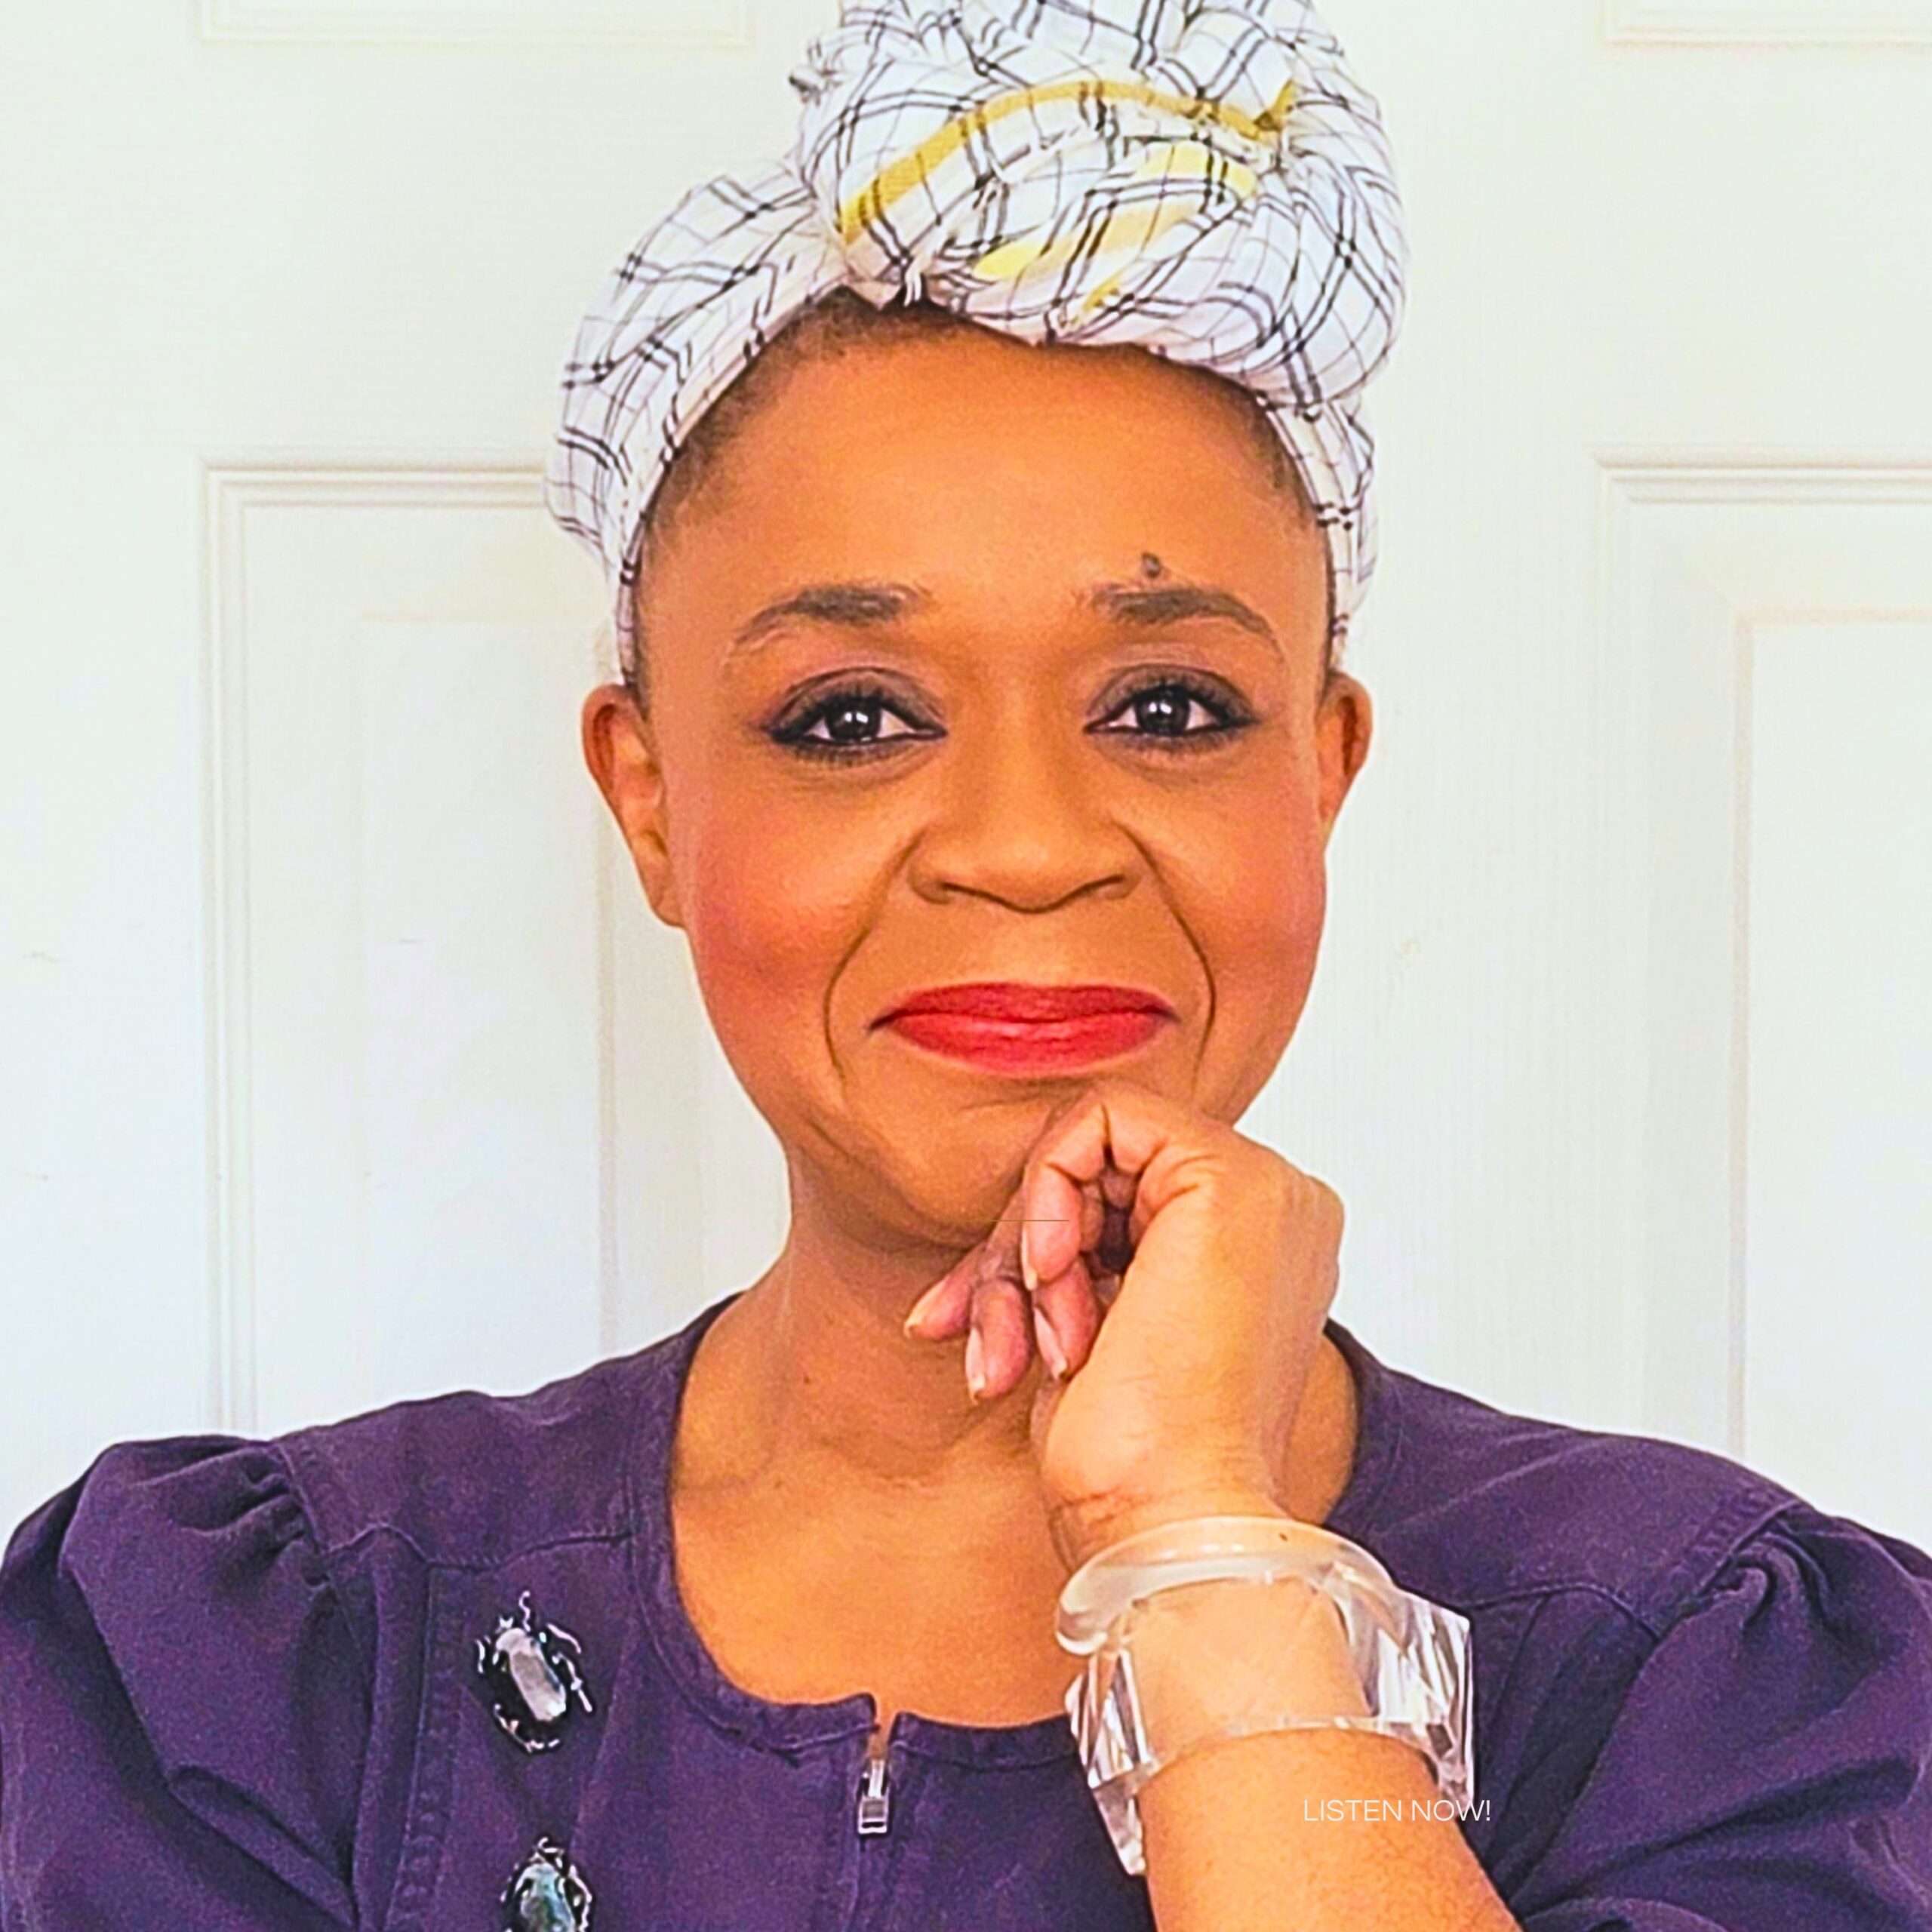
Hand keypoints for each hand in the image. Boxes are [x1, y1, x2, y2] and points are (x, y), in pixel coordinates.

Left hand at [903, 1078, 1344, 1571]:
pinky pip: (1097, 1120)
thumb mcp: (1091, 1329)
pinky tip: (1052, 1284)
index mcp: (1261, 1246)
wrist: (1166, 1522)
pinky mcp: (1228, 1179)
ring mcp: (1265, 1186)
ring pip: (1089, 1145)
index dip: (1036, 1247)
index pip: (1121, 1191)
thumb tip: (1003, 1233)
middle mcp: (1279, 1206)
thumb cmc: (1130, 1462)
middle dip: (1015, 1252)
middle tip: (991, 1337)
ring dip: (1024, 1250)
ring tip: (1027, 1342)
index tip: (991, 1330)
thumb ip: (1082, 1257)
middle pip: (1102, 1166)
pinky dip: (1044, 1201)